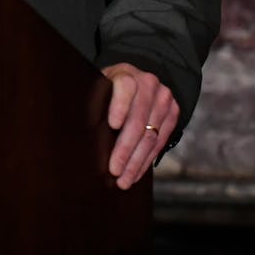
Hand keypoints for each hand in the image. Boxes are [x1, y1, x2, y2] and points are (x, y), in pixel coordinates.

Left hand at [102, 62, 177, 189]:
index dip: (119, 106)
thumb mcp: (100, 86)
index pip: (125, 87)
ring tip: (123, 180)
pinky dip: (146, 161)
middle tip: (114, 170)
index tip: (112, 125)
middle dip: (125, 149)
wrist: (139, 80)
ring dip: (136, 162)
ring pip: (151, 136)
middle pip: (138, 120)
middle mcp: (149, 84)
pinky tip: (135, 173)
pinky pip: (160, 142)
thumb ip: (94, 100)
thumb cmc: (110, 87)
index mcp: (127, 74)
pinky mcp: (173, 113)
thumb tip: (81, 128)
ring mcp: (164, 99)